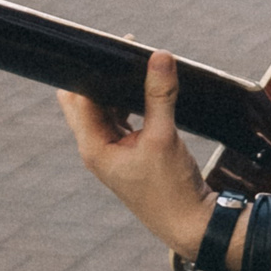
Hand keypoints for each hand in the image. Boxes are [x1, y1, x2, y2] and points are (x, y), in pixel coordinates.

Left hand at [59, 50, 213, 259]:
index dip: (91, 70)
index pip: (80, 98)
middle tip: (119, 52)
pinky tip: (145, 89)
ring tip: (135, 65)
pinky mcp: (129, 153)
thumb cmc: (171, 188)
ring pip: (104, 109)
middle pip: (85, 102)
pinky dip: (129, 103)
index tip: (108, 47)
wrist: (190, 223)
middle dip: (98, 77)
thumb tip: (160, 56)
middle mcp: (96, 148)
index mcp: (93, 147)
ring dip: (115, 89)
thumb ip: (160, 95)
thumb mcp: (164, 136)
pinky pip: (122, 119)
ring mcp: (111, 151)